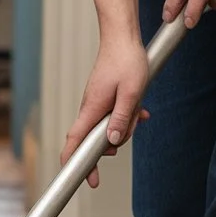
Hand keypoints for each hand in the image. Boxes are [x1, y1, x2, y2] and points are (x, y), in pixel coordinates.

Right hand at [60, 35, 148, 188]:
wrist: (122, 37)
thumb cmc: (126, 61)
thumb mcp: (131, 92)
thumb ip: (122, 118)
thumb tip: (113, 142)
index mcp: (91, 110)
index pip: (75, 142)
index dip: (75, 163)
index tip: (84, 179)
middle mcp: (89, 109)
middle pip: (94, 139)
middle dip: (113, 142)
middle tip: (130, 130)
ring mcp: (95, 104)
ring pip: (107, 127)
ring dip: (125, 125)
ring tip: (139, 110)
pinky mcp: (102, 99)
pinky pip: (112, 115)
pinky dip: (126, 116)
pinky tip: (140, 111)